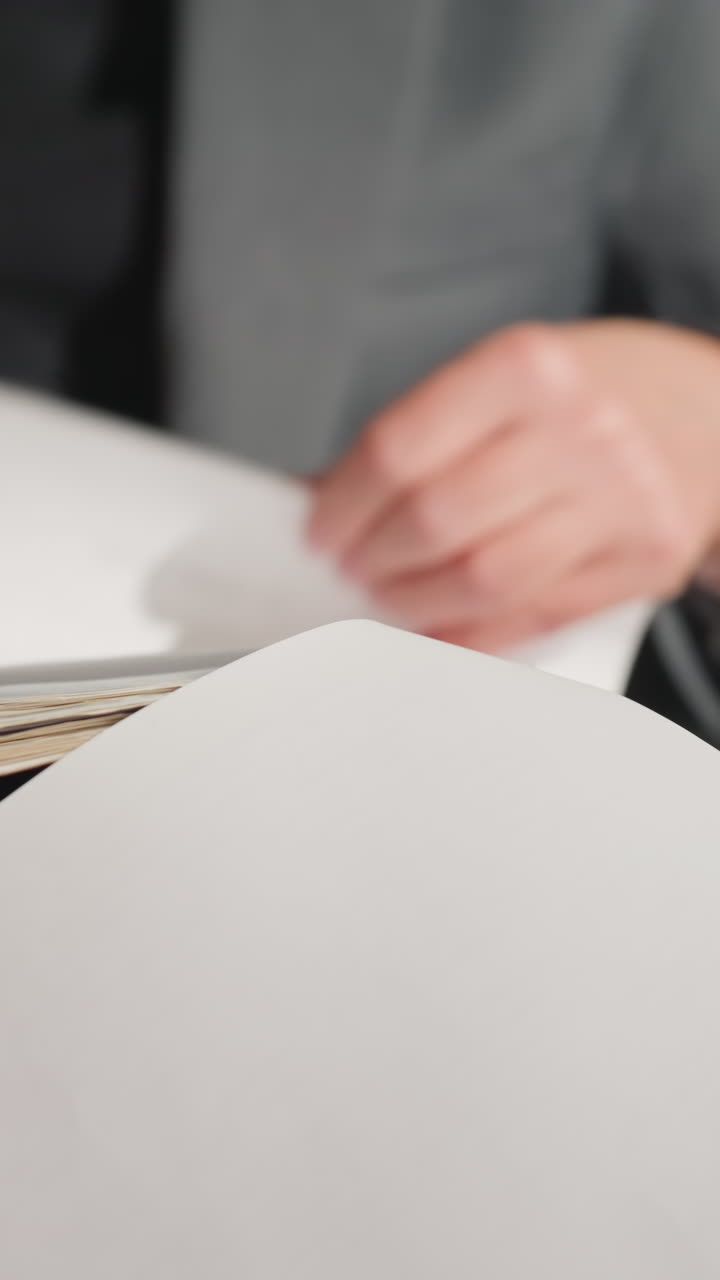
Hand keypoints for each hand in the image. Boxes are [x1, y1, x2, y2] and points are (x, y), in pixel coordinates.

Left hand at [308, 320, 719, 651]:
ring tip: (389, 598)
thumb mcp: (510, 377)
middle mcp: (581, 431)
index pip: (399, 450)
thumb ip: (425, 433)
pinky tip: (441, 626)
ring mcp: (620, 501)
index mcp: (529, 367)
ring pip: (484, 581)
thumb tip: (327, 498)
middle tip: (350, 568)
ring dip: (414, 604)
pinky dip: (472, 634)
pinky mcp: (644, 561)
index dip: (342, 504)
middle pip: (435, 521)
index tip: (319, 530)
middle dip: (371, 560)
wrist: (716, 411)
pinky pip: (535, 618)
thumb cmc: (599, 390)